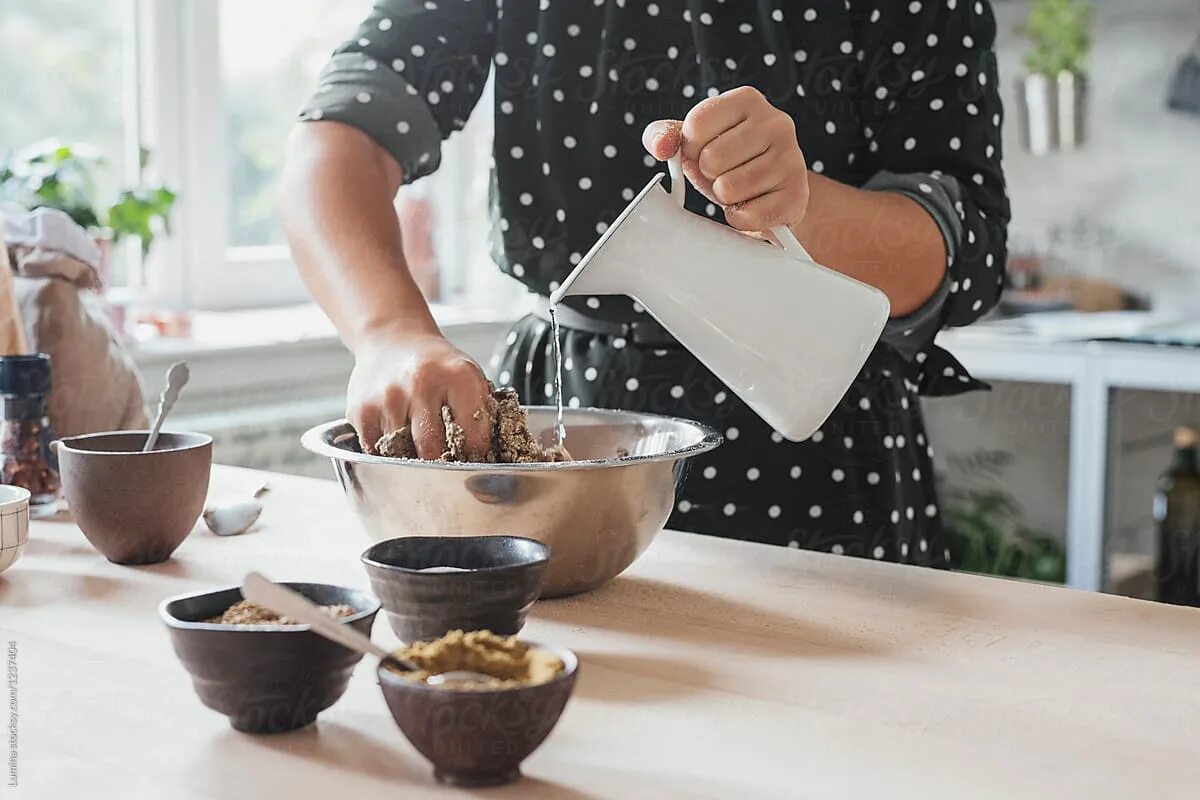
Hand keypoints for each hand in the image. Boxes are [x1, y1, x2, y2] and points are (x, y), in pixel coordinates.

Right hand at [347, 332, 491, 459]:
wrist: (393, 339)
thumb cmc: (436, 366)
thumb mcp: (468, 377)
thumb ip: (480, 413)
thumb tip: (484, 459)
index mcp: (458, 377)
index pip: (473, 437)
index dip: (474, 455)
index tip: (472, 458)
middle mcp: (422, 384)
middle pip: (433, 451)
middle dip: (440, 464)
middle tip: (443, 460)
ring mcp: (389, 397)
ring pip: (402, 455)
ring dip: (411, 457)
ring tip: (417, 442)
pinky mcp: (362, 410)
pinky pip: (377, 452)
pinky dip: (387, 453)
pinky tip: (395, 436)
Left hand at [642, 86, 809, 232]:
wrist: (773, 191)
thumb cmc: (729, 161)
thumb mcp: (694, 141)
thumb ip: (664, 136)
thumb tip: (660, 146)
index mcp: (747, 100)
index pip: (696, 126)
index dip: (691, 148)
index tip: (705, 150)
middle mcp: (776, 122)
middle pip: (711, 159)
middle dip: (710, 174)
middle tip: (726, 173)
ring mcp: (792, 158)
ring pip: (729, 188)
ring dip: (725, 197)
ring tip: (740, 188)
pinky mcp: (797, 194)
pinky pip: (748, 215)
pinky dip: (741, 217)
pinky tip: (752, 205)